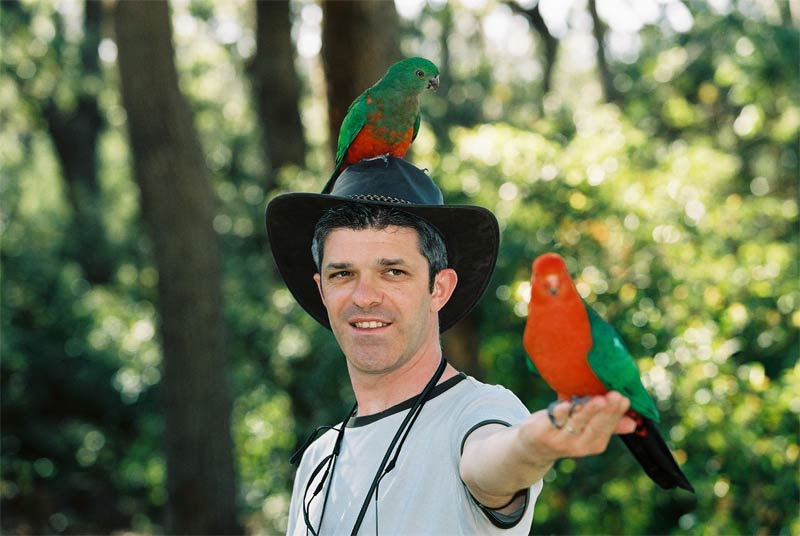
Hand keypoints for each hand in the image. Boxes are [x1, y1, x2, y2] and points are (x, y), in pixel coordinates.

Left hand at [517, 391, 636, 462]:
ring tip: (598, 400)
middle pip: (595, 426)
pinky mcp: (543, 432)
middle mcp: (579, 444)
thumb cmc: (564, 431)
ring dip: (587, 411)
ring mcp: (560, 439)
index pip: (608, 426)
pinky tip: (567, 404)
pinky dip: (561, 412)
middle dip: (606, 411)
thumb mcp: (587, 430)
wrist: (533, 446)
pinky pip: (554, 421)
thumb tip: (634, 424)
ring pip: (576, 422)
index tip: (624, 398)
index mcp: (594, 443)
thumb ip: (609, 424)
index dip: (616, 413)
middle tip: (615, 396)